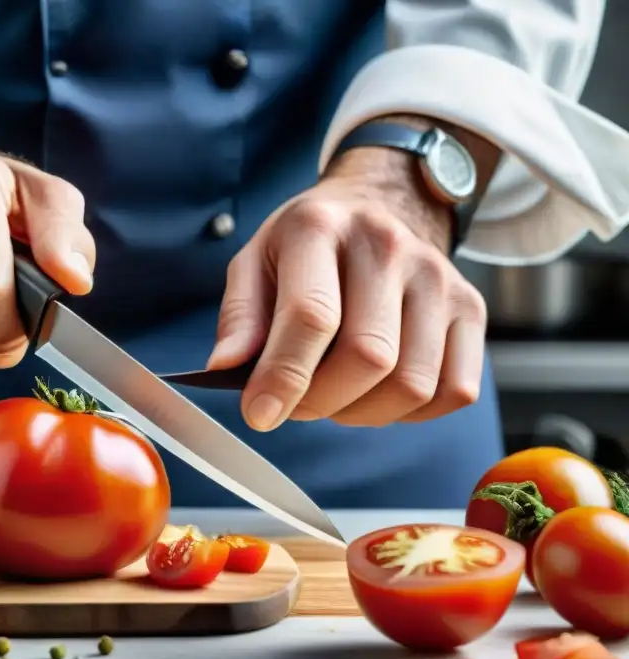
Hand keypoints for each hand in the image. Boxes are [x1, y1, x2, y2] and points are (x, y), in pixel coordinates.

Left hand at [208, 147, 488, 430]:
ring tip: (335, 393)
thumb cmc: (309, 245)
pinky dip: (411, 412)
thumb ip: (240, 317)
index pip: (312, 316)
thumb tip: (227, 369)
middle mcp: (387, 245)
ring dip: (363, 412)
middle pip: (368, 357)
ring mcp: (438, 276)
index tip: (260, 415)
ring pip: (411, 384)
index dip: (284, 377)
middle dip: (322, 401)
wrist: (381, 205)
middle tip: (296, 402)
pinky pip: (452, 391)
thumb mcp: (255, 262)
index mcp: (320, 227)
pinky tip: (378, 391)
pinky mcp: (471, 307)